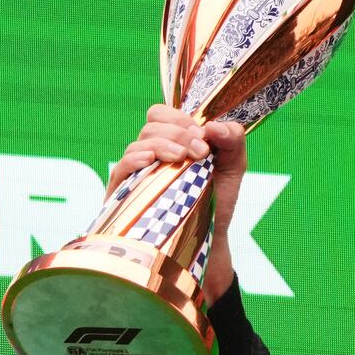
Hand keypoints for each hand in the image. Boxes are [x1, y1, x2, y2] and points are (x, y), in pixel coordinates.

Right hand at [109, 106, 246, 304]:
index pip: (163, 115)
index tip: (203, 136)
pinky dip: (135, 159)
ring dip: (162, 145)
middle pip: (152, 125)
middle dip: (178, 133)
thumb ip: (233, 141)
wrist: (209, 238)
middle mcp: (151, 153)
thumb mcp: (233, 169)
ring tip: (183, 158)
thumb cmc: (215, 201)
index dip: (181, 119)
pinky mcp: (124, 193)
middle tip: (200, 151)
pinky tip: (150, 161)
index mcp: (172, 142)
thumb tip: (215, 125)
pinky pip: (121, 168)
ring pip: (138, 144)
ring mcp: (136, 172)